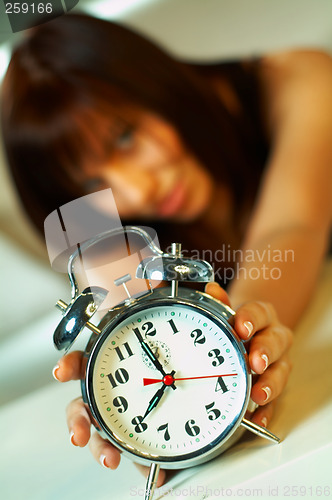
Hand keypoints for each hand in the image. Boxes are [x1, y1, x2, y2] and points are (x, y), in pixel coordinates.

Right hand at [52, 282, 291, 487]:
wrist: (214, 371)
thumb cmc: (195, 344)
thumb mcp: (200, 323)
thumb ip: (207, 307)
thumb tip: (214, 291)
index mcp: (120, 355)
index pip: (87, 358)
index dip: (70, 364)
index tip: (61, 372)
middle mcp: (117, 384)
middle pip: (85, 401)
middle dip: (77, 418)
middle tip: (79, 432)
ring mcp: (128, 410)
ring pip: (103, 431)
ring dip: (100, 447)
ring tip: (110, 457)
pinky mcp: (146, 432)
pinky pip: (138, 450)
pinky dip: (143, 462)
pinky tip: (155, 470)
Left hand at [205, 282, 292, 428]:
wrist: (255, 333)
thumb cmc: (234, 324)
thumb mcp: (224, 312)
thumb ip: (218, 303)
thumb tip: (208, 288)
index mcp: (261, 316)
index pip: (259, 312)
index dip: (250, 319)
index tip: (241, 328)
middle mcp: (273, 337)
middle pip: (276, 341)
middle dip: (265, 352)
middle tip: (254, 362)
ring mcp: (276, 362)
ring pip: (280, 371)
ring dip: (270, 383)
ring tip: (258, 394)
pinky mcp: (273, 385)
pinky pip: (275, 400)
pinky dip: (266, 410)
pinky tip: (256, 418)